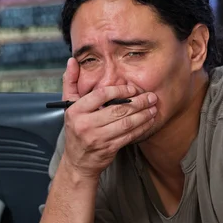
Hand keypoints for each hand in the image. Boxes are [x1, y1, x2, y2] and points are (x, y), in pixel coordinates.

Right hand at [61, 58, 157, 176]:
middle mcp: (85, 124)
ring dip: (143, 115)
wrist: (78, 161)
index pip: (100, 95)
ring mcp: (97, 138)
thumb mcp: (69, 105)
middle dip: (138, 102)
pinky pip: (129, 135)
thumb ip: (70, 82)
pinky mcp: (108, 148)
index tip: (132, 88)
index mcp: (75, 111)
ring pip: (126, 123)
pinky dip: (142, 128)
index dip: (119, 90)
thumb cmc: (76, 129)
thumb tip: (72, 61)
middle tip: (151, 96)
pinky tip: (149, 121)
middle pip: (117, 109)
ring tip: (154, 107)